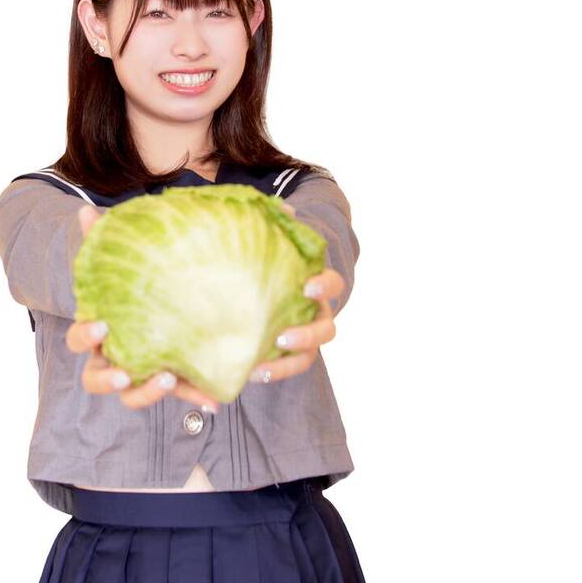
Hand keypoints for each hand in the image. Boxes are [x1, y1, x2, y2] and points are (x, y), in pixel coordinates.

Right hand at [67, 204, 221, 412]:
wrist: (167, 298)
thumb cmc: (134, 283)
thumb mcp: (121, 261)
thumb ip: (103, 238)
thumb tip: (87, 210)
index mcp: (98, 331)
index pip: (78, 341)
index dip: (85, 337)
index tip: (102, 326)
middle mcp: (113, 358)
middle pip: (95, 380)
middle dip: (107, 379)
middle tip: (124, 373)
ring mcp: (140, 374)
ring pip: (131, 397)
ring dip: (146, 394)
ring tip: (168, 381)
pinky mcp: (170, 380)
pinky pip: (179, 395)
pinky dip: (194, 398)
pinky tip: (214, 399)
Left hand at [249, 201, 344, 385]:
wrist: (261, 284)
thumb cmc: (271, 260)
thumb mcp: (274, 243)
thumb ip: (278, 225)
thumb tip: (282, 208)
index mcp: (315, 284)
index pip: (332, 283)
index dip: (324, 285)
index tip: (307, 286)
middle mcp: (315, 313)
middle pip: (327, 329)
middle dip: (309, 334)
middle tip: (282, 337)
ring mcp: (303, 336)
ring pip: (309, 356)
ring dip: (289, 363)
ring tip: (262, 368)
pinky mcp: (285, 355)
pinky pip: (285, 369)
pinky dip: (272, 373)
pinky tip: (249, 374)